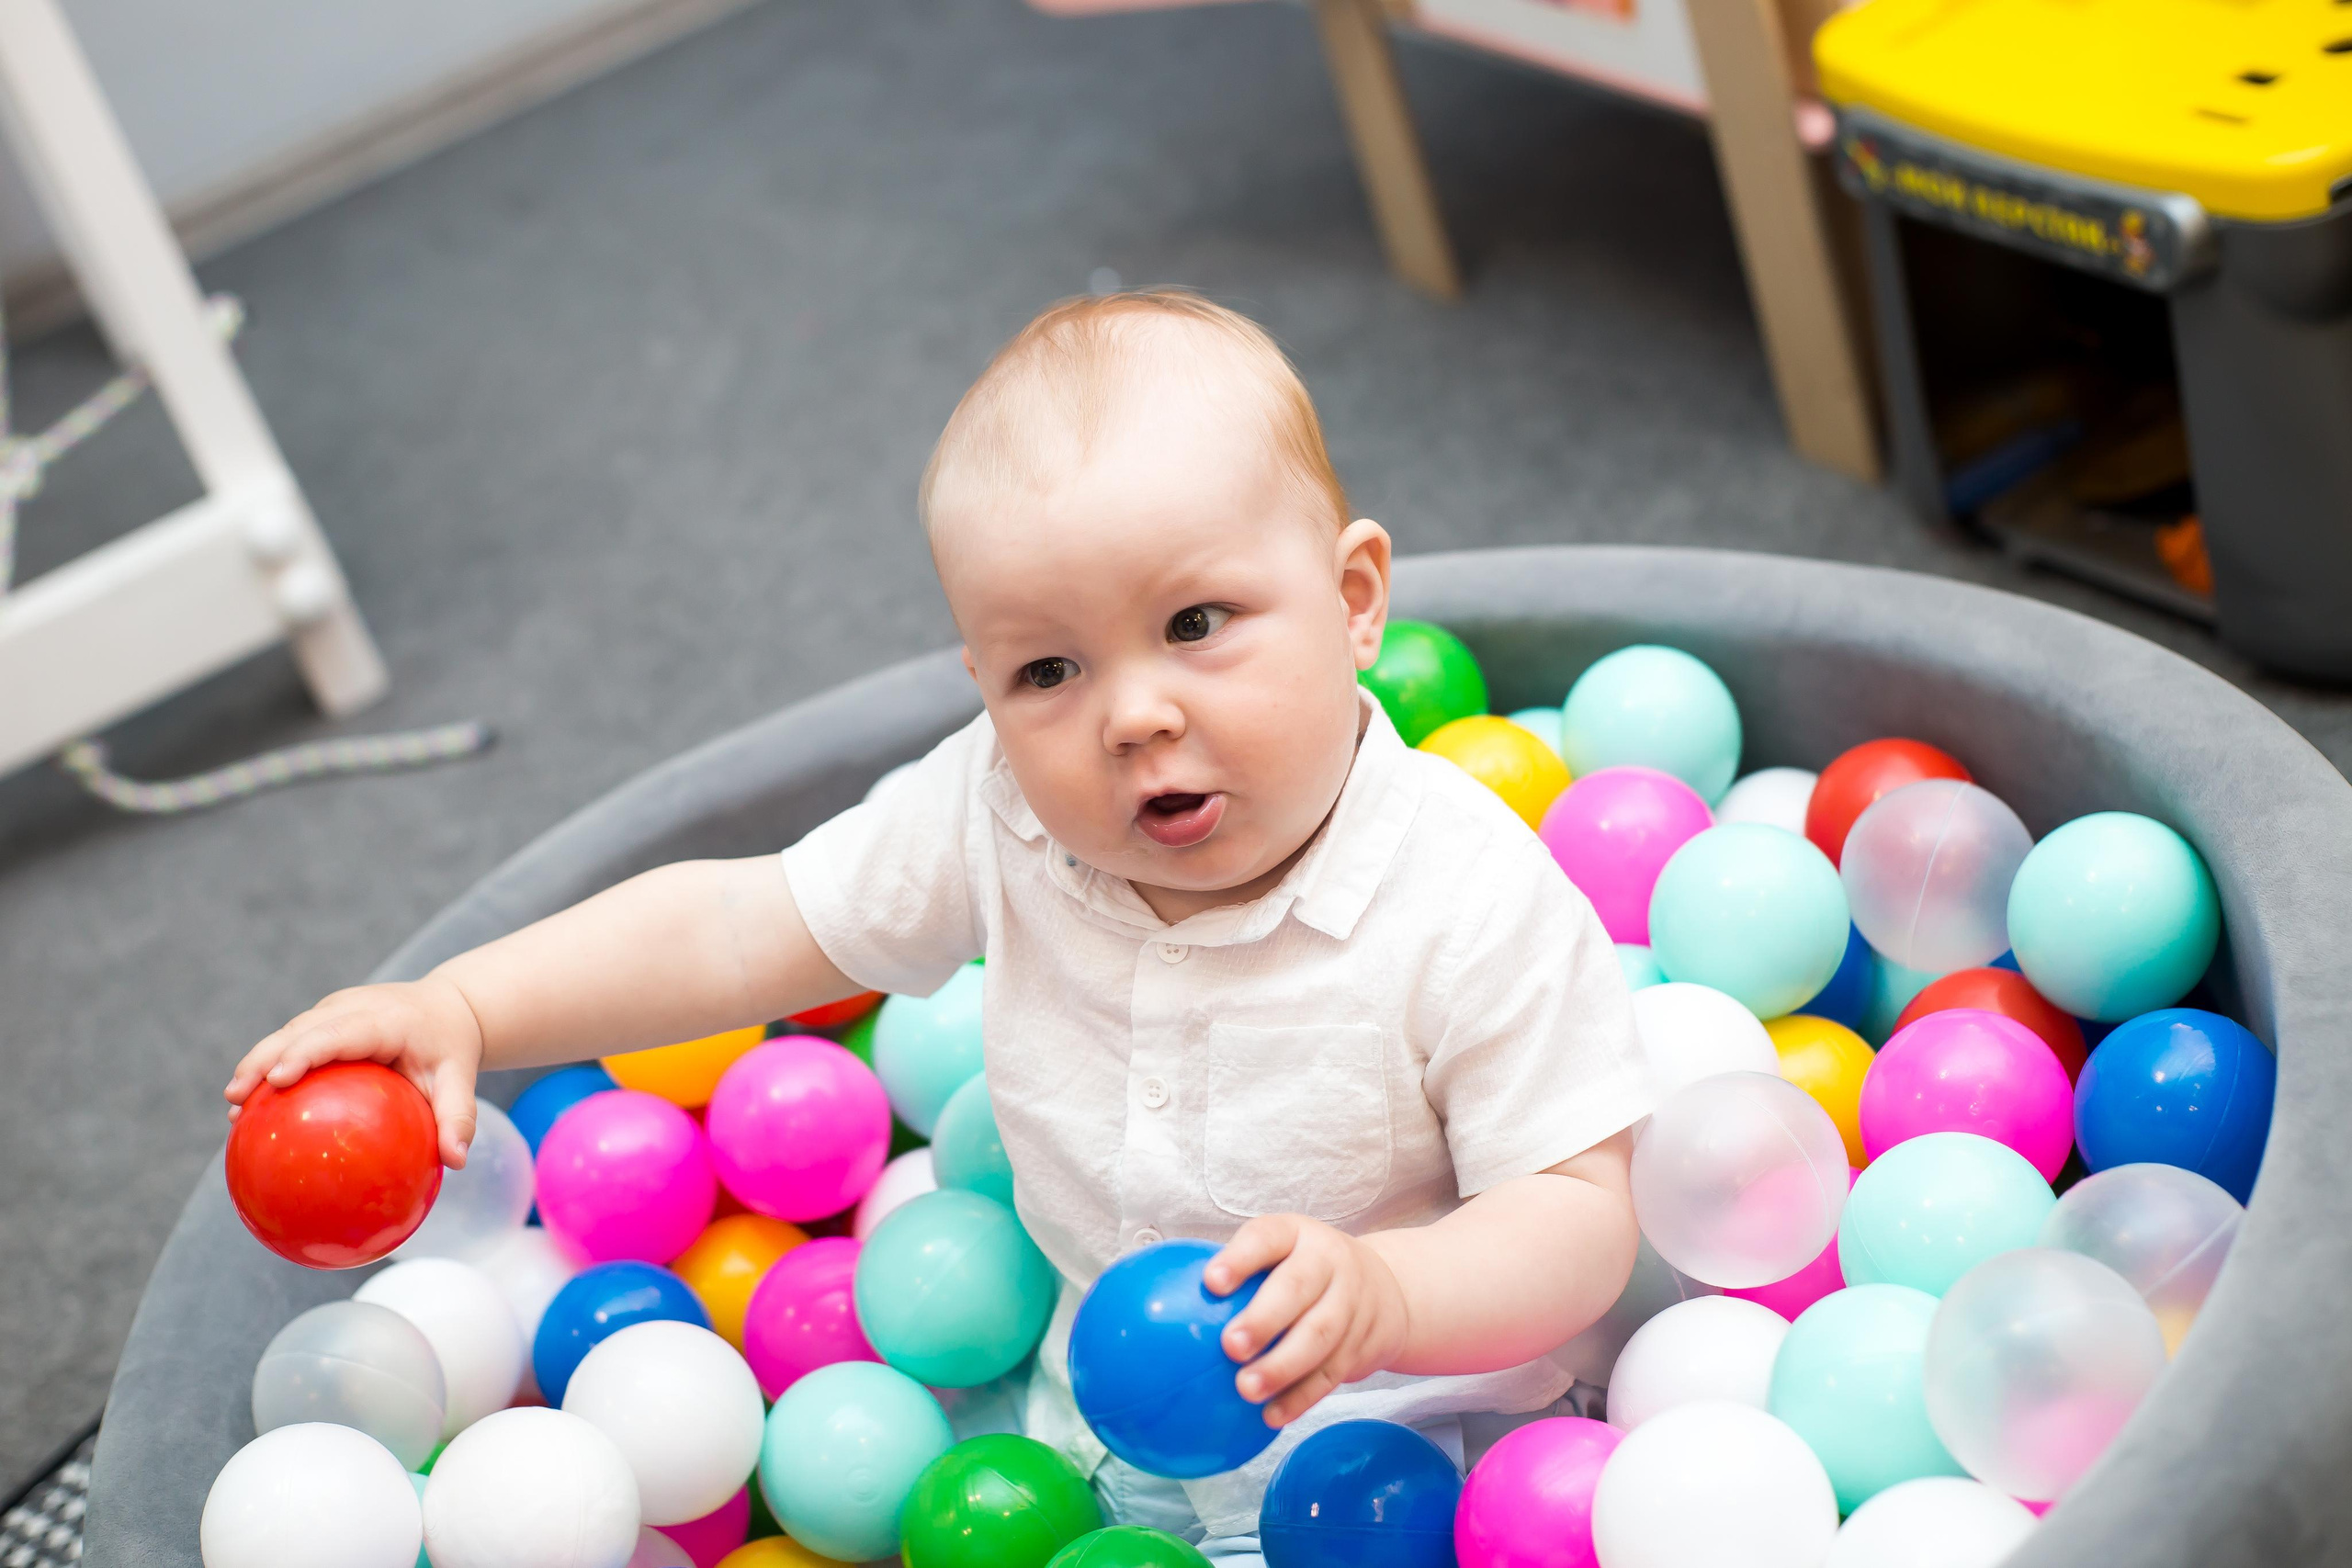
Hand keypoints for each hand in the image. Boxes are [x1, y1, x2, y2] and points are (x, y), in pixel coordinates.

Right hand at [225, 976, 485, 1168]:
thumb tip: (456, 1162)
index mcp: (385, 1019)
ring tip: (232, 1105)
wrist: (447, 1008)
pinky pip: (290, 1041)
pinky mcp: (323, 1018)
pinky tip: (248, 1106)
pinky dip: (267, 1066)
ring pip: (287, 1032)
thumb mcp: (460, 1079)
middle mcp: (353, 1007)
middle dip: (263, 1059)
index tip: (277, 1078)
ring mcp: (334, 1008)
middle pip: (299, 1029)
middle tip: (235, 1098)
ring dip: (256, 1063)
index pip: (338, 1033)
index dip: (304, 1051)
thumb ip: (458, 1117)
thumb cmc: (450, 1049)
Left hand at [1205, 1215, 1411, 1426]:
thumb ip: (1234, 1272)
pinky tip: (1272, 1416)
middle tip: (1230, 1346)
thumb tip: (1151, 1302)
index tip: (1211, 1282)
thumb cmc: (1304, 1271)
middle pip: (1299, 1289)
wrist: (1389, 1290)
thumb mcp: (1280, 1252)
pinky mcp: (1363, 1343)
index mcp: (1297, 1234)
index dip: (1241, 1258)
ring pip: (1320, 1336)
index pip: (1268, 1238)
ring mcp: (1352, 1303)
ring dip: (1282, 1366)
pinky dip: (1302, 1396)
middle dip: (1265, 1318)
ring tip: (1246, 1390)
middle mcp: (1329, 1263)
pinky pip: (1332, 1373)